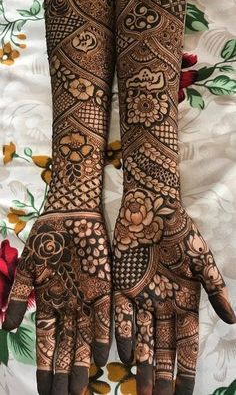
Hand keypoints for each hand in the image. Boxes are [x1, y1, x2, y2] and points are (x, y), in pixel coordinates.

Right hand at [3, 213, 111, 394]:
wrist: (71, 213)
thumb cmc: (47, 238)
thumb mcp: (29, 268)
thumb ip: (19, 298)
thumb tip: (9, 329)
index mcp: (51, 303)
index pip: (48, 343)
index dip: (45, 368)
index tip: (44, 392)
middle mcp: (70, 306)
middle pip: (67, 347)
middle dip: (65, 374)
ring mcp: (88, 298)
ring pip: (85, 338)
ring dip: (83, 363)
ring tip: (83, 389)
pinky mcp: (105, 286)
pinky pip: (106, 316)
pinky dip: (103, 335)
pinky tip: (103, 357)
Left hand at [113, 194, 234, 394]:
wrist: (152, 208)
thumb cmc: (180, 232)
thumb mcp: (202, 261)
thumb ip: (215, 289)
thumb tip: (232, 320)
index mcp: (185, 300)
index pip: (187, 342)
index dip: (186, 368)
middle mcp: (164, 304)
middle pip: (164, 346)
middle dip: (162, 374)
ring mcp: (143, 298)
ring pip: (144, 337)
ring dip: (143, 363)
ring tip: (141, 389)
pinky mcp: (122, 287)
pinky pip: (123, 317)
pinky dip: (125, 336)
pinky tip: (124, 356)